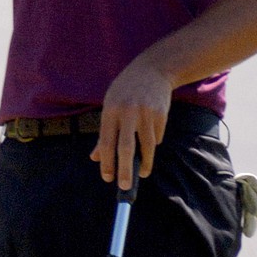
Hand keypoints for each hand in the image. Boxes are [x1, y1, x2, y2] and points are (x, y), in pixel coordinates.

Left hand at [90, 57, 172, 190]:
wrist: (152, 70)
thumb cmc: (126, 91)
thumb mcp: (110, 105)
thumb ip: (104, 133)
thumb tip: (96, 158)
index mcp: (110, 111)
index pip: (106, 142)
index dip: (106, 162)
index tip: (108, 178)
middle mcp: (127, 112)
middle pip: (125, 148)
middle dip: (125, 170)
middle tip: (125, 186)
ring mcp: (145, 113)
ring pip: (146, 146)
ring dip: (144, 163)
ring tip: (142, 173)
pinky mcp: (160, 114)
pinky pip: (157, 137)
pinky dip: (153, 145)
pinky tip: (151, 144)